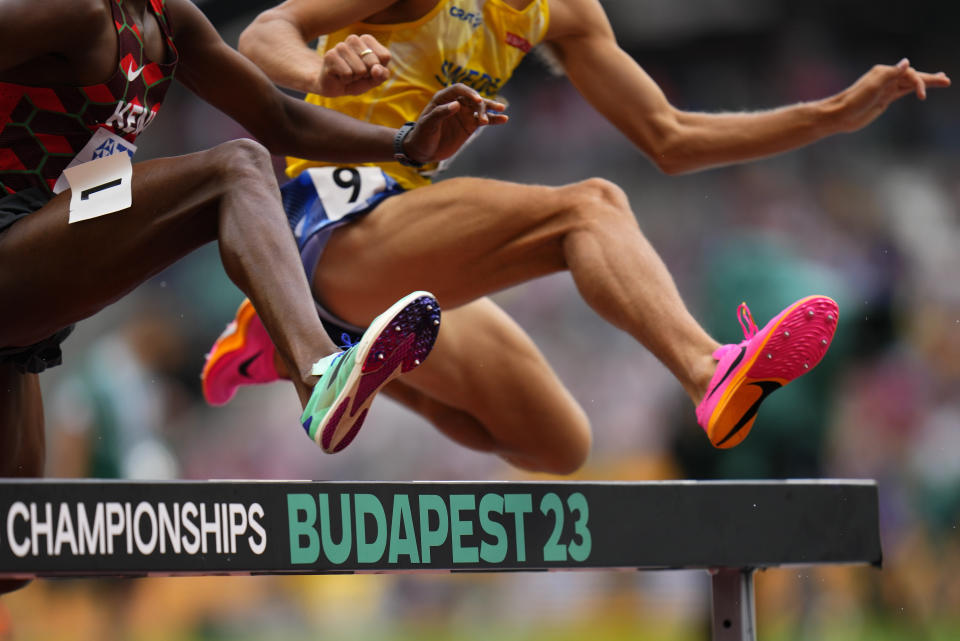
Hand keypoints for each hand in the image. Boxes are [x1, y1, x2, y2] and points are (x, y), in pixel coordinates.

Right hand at [317, 34, 391, 96]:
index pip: (385, 56)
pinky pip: (347, 74)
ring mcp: (340, 46)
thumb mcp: (374, 79)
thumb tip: (376, 69)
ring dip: (355, 78)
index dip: (379, 69)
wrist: (333, 86)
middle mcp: (353, 39)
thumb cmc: (356, 79)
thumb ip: (381, 75)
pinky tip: (339, 76)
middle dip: (367, 74)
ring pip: (360, 70)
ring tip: (348, 75)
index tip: (369, 70)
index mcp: (367, 40)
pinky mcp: (330, 55)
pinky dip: (346, 80)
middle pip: (373, 63)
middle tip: (357, 74)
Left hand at [402, 84, 508, 163]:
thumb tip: (457, 104)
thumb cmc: (421, 135)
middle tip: (482, 115)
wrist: (422, 151)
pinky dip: (493, 120)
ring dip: (490, 109)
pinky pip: (484, 120)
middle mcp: (455, 104)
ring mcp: (464, 114)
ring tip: (502, 111)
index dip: (469, 93)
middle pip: (472, 98)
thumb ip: (440, 113)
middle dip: (480, 104)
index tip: (477, 100)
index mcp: (443, 99)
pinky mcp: (469, 126)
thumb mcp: (428, 124)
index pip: (459, 90)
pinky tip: (504, 119)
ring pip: (480, 108)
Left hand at [833, 59, 949, 132]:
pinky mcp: (884, 99)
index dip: (919, 82)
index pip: (909, 74)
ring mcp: (886, 89)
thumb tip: (906, 62)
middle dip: (930, 79)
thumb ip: (891, 75)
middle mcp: (886, 78)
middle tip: (946, 80)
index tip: (922, 95)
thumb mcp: (873, 87)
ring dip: (925, 83)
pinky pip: (903, 92)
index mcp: (884, 72)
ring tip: (942, 82)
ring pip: (910, 84)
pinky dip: (914, 90)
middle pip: (913, 76)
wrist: (839, 115)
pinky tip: (920, 90)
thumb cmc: (853, 101)